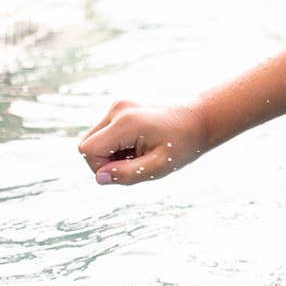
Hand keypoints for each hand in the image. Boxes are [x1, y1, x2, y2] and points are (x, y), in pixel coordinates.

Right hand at [78, 100, 210, 184]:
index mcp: (125, 123)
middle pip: (87, 145)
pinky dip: (116, 146)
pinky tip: (139, 146)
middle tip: (136, 163)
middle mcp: (118, 110)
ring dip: (111, 154)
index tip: (127, 170)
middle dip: (105, 162)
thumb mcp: (159, 166)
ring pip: (94, 141)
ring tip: (140, 154)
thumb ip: (128, 174)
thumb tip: (99, 178)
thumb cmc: (183, 144)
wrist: (198, 121)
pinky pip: (104, 135)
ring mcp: (119, 107)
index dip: (101, 168)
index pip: (88, 151)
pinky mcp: (121, 109)